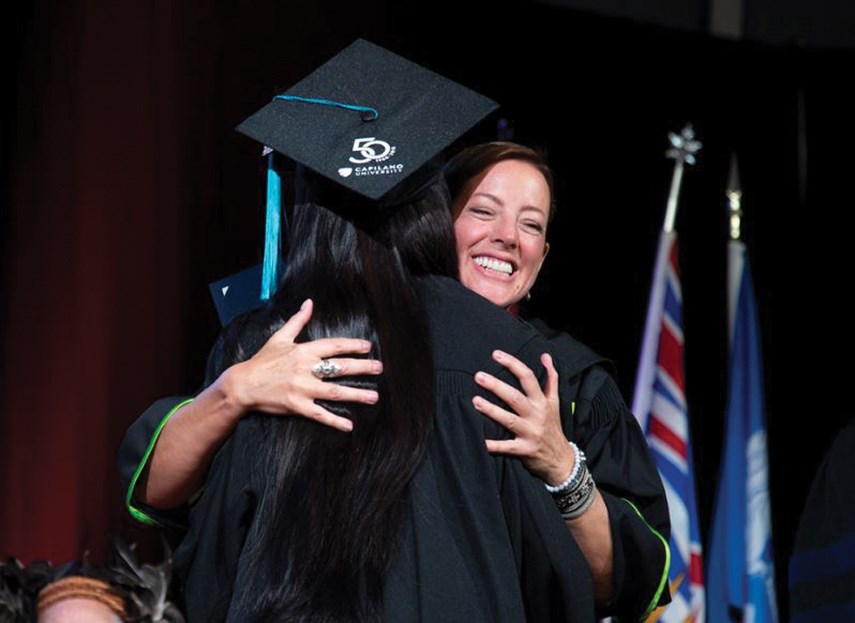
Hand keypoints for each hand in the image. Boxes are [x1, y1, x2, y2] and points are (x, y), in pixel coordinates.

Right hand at [224, 299, 381, 431]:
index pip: (333, 346)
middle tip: (379, 368)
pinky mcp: (297, 406)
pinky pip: (319, 414)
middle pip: (339, 367)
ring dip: (356, 394)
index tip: (368, 347)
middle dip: (362, 368)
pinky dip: (334, 421)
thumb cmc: (262, 361)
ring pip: (335, 392)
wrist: (242, 384)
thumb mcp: (280, 337)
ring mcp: (302, 388)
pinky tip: (349, 426)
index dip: (352, 346)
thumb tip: (309, 303)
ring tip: (374, 397)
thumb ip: (298, 320)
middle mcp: (306, 369)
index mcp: (303, 351)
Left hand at [472, 350, 574, 483]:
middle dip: (496, 386)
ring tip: (475, 401)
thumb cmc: (553, 426)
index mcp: (542, 401)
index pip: (528, 377)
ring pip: (509, 420)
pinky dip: (493, 445)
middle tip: (478, 376)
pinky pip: (506, 447)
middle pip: (515, 397)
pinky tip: (479, 439)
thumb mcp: (555, 401)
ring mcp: (530, 433)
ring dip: (492, 410)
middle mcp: (536, 415)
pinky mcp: (524, 450)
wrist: (561, 459)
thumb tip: (545, 356)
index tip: (496, 355)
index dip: (512, 364)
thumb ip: (551, 378)